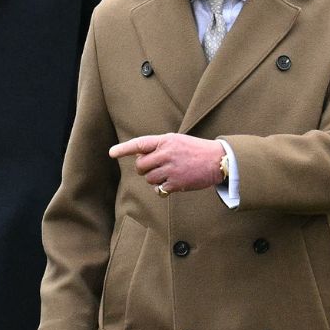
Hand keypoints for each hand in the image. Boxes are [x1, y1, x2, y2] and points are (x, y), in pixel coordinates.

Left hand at [109, 134, 224, 194]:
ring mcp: (171, 169)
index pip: (140, 144)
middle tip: (153, 168)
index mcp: (166, 140)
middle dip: (143, 169)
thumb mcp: (177, 141)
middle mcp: (166, 153)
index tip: (112, 153)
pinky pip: (159, 189)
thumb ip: (159, 146)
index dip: (124, 148)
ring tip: (167, 174)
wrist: (217, 160)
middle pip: (141, 165)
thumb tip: (139, 157)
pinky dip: (162, 188)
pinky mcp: (176, 183)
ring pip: (148, 178)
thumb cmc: (195, 150)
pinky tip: (172, 183)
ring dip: (154, 179)